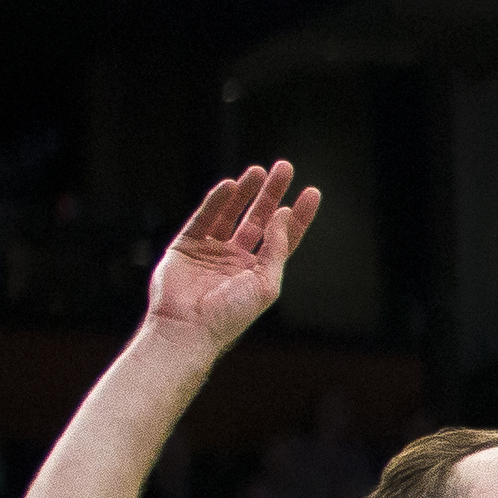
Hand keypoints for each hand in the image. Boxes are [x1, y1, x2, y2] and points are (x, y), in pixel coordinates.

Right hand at [143, 165, 319, 352]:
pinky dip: (216, 201)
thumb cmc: (231, 314)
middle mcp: (236, 259)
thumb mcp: (265, 282)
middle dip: (271, 193)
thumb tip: (283, 214)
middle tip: (284, 168)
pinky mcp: (185, 247)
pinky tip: (230, 186)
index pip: (284, 237)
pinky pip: (203, 218)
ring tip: (258, 171)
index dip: (298, 215)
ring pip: (231, 213)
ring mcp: (210, 252)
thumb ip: (276, 248)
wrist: (188, 329)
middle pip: (258, 218)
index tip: (311, 192)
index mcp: (258, 271)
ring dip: (245, 192)